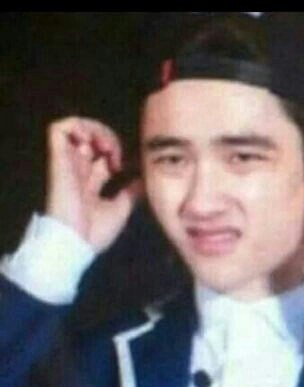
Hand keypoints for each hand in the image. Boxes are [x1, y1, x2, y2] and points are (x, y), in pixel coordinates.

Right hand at [45, 117, 142, 251]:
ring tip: (107, 146)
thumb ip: (132, 192)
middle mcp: (78, 170)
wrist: (74, 243)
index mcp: (91, 182)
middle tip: (117, 155)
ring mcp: (67, 163)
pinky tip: (92, 141)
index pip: (102, 155)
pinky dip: (77, 126)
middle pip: (91, 138)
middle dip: (109, 137)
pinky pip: (58, 129)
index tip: (129, 166)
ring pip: (76, 127)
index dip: (118, 152)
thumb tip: (146, 178)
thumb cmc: (94, 232)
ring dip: (95, 129)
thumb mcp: (121, 209)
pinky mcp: (58, 160)